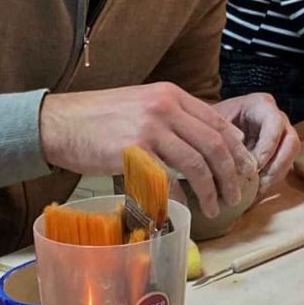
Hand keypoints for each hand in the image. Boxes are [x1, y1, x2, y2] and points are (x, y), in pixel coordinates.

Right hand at [39, 82, 255, 218]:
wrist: (57, 122)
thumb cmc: (99, 118)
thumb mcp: (144, 104)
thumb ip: (176, 116)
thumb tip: (212, 138)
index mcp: (172, 95)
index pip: (218, 122)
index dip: (238, 149)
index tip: (246, 169)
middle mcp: (165, 107)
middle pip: (214, 144)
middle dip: (232, 174)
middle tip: (238, 194)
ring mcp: (150, 128)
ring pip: (197, 163)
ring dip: (212, 189)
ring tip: (217, 207)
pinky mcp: (133, 151)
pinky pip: (168, 179)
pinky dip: (181, 197)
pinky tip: (185, 209)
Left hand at [213, 92, 300, 191]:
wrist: (210, 127)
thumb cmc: (210, 122)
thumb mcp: (212, 123)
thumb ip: (221, 136)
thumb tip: (226, 162)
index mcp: (261, 105)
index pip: (274, 122)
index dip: (269, 145)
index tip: (256, 165)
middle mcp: (277, 119)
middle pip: (291, 141)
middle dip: (277, 165)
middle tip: (260, 183)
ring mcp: (282, 136)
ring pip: (292, 157)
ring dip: (276, 176)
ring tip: (258, 192)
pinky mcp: (280, 153)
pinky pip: (285, 168)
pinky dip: (272, 182)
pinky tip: (256, 193)